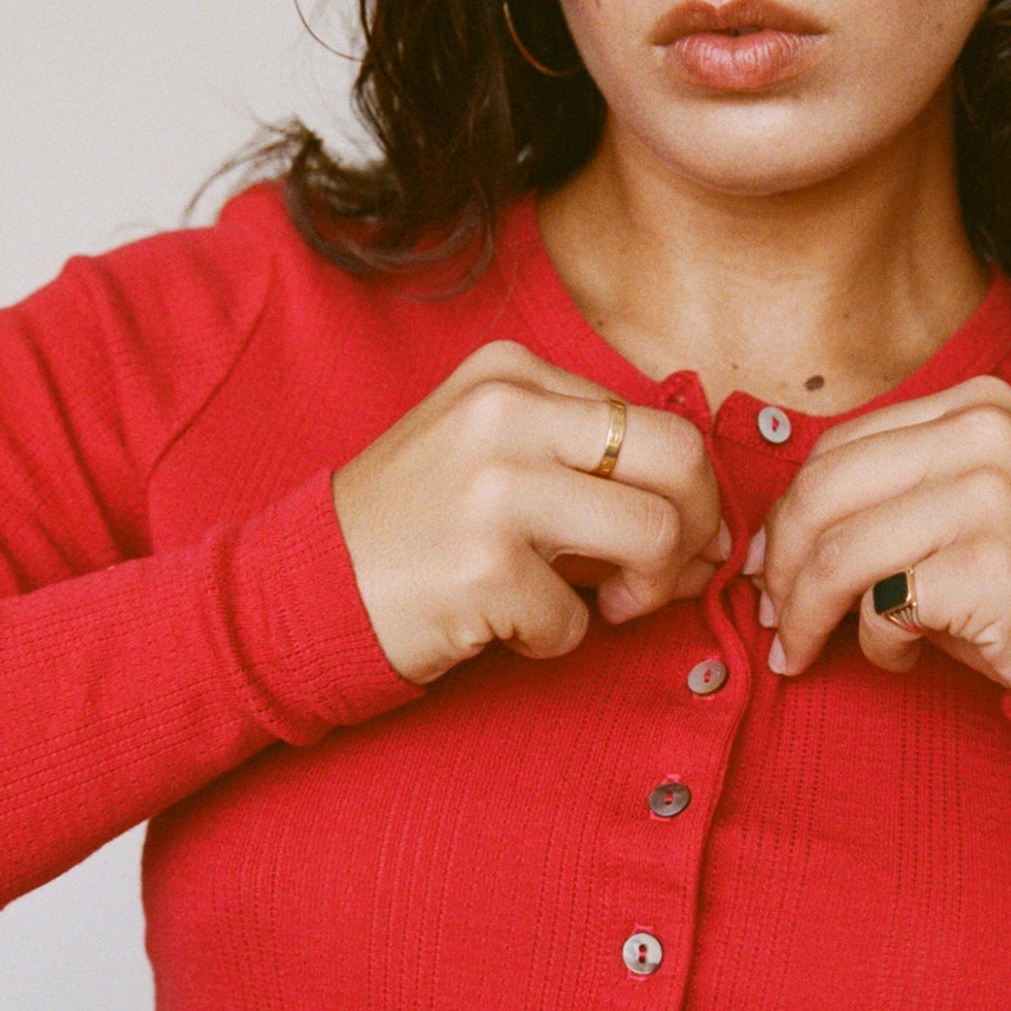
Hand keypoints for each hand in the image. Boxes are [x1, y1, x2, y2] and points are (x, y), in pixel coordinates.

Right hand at [331, 340, 727, 686]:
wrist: (303, 586)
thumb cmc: (413, 526)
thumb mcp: (491, 452)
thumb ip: (586, 462)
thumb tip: (708, 524)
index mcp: (511, 373)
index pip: (659, 423)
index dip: (692, 495)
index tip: (678, 541)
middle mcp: (505, 415)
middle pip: (678, 460)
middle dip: (695, 532)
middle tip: (665, 577)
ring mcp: (493, 489)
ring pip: (653, 536)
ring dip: (643, 592)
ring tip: (600, 605)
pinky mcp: (482, 568)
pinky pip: (580, 619)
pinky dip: (556, 638)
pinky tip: (505, 625)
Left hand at [753, 375, 1010, 695]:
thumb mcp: (968, 504)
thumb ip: (889, 493)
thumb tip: (775, 536)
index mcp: (974, 403)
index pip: (838, 446)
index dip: (787, 512)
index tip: (770, 566)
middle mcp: (982, 433)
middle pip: (823, 491)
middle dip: (780, 564)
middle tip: (773, 619)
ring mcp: (989, 496)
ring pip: (840, 553)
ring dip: (808, 614)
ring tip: (806, 650)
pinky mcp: (989, 566)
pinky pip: (883, 606)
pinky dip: (874, 645)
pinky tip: (897, 658)